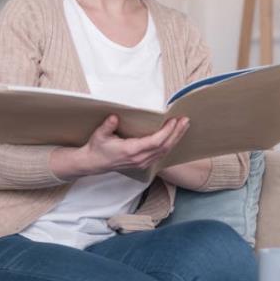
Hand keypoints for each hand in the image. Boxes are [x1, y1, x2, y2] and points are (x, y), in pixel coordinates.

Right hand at [52, 115, 188, 178]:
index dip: (166, 132)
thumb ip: (108, 126)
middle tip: (185, 120)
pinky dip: (170, 144)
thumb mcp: (99, 135)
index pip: (154, 142)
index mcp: (130, 151)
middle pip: (164, 147)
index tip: (174, 121)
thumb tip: (115, 117)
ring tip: (183, 125)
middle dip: (176, 133)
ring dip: (175, 138)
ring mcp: (143, 162)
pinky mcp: (144, 163)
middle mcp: (139, 158)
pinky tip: (174, 136)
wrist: (94, 163)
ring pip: (165, 151)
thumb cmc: (97, 148)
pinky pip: (161, 154)